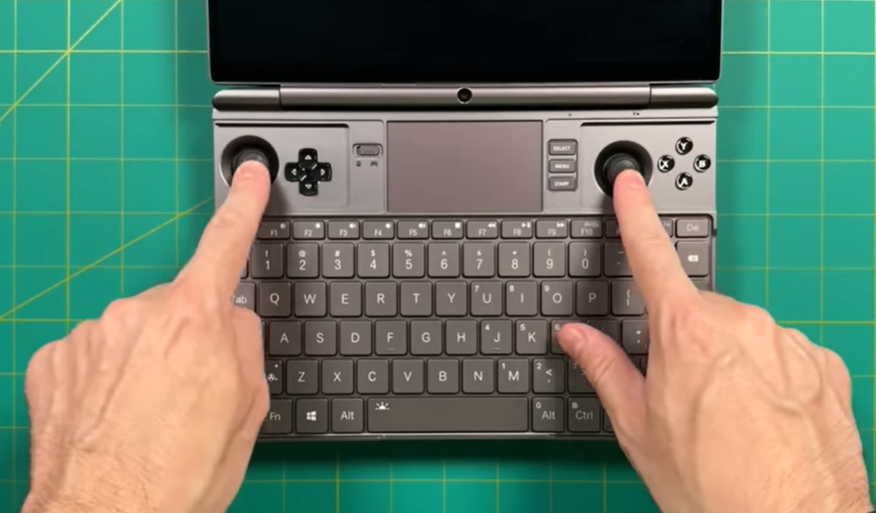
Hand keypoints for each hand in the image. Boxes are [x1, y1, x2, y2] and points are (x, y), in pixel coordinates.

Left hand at [21, 162, 271, 512]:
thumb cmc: (182, 476)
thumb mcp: (248, 410)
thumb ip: (244, 346)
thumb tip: (232, 319)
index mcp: (197, 323)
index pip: (226, 245)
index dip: (242, 205)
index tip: (247, 174)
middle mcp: (139, 314)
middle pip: (178, 307)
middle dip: (188, 339)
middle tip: (188, 397)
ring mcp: (91, 334)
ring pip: (133, 332)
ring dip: (144, 362)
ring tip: (146, 418)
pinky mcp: (53, 359)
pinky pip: (93, 354)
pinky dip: (105, 379)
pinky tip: (112, 418)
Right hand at [558, 171, 872, 512]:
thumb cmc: (713, 486)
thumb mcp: (638, 427)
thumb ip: (604, 367)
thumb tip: (574, 335)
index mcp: (684, 332)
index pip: (651, 255)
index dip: (635, 214)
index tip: (630, 180)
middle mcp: (740, 323)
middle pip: (698, 312)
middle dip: (685, 341)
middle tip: (685, 398)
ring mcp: (787, 341)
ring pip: (743, 333)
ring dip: (730, 362)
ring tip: (729, 419)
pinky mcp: (824, 364)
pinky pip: (784, 354)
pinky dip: (770, 376)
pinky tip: (764, 419)